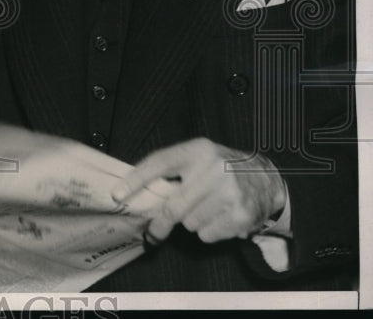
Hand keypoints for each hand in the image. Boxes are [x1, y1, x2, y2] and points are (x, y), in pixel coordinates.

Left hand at [111, 138, 286, 244]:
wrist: (267, 178)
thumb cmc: (221, 168)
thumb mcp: (199, 156)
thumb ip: (172, 169)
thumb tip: (137, 193)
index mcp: (198, 150)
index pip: (160, 163)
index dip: (136, 179)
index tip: (117, 195)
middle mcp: (213, 169)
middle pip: (173, 206)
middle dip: (160, 223)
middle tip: (152, 233)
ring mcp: (229, 193)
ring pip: (189, 223)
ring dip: (192, 222)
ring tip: (208, 208)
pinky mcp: (240, 215)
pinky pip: (207, 235)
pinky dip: (210, 231)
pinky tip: (221, 217)